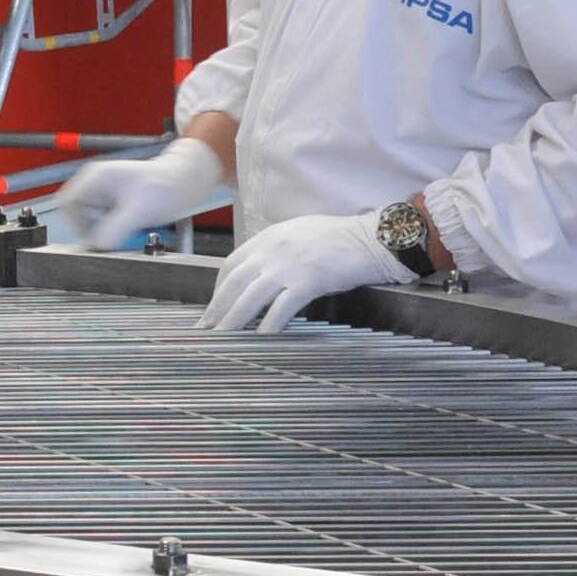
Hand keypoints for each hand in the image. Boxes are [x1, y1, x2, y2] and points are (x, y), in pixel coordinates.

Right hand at [47, 136, 229, 251]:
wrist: (187, 183)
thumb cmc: (167, 185)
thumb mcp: (138, 210)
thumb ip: (115, 229)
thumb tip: (96, 246)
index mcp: (96, 178)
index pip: (68, 203)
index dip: (75, 223)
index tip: (92, 237)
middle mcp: (98, 187)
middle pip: (80, 218)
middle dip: (97, 232)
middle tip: (118, 236)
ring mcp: (107, 198)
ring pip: (94, 226)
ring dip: (111, 235)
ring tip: (134, 231)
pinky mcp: (117, 209)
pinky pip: (108, 228)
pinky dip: (120, 235)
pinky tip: (137, 231)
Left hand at [199, 211, 402, 333]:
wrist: (370, 237)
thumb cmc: (339, 237)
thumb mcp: (298, 234)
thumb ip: (276, 250)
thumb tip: (261, 273)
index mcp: (268, 237)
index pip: (231, 265)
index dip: (218, 289)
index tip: (213, 308)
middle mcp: (272, 250)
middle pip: (234, 284)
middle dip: (217, 309)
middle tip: (206, 331)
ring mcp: (288, 266)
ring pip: (250, 298)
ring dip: (233, 322)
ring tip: (223, 340)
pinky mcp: (308, 282)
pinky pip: (281, 309)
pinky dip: (267, 326)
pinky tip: (260, 341)